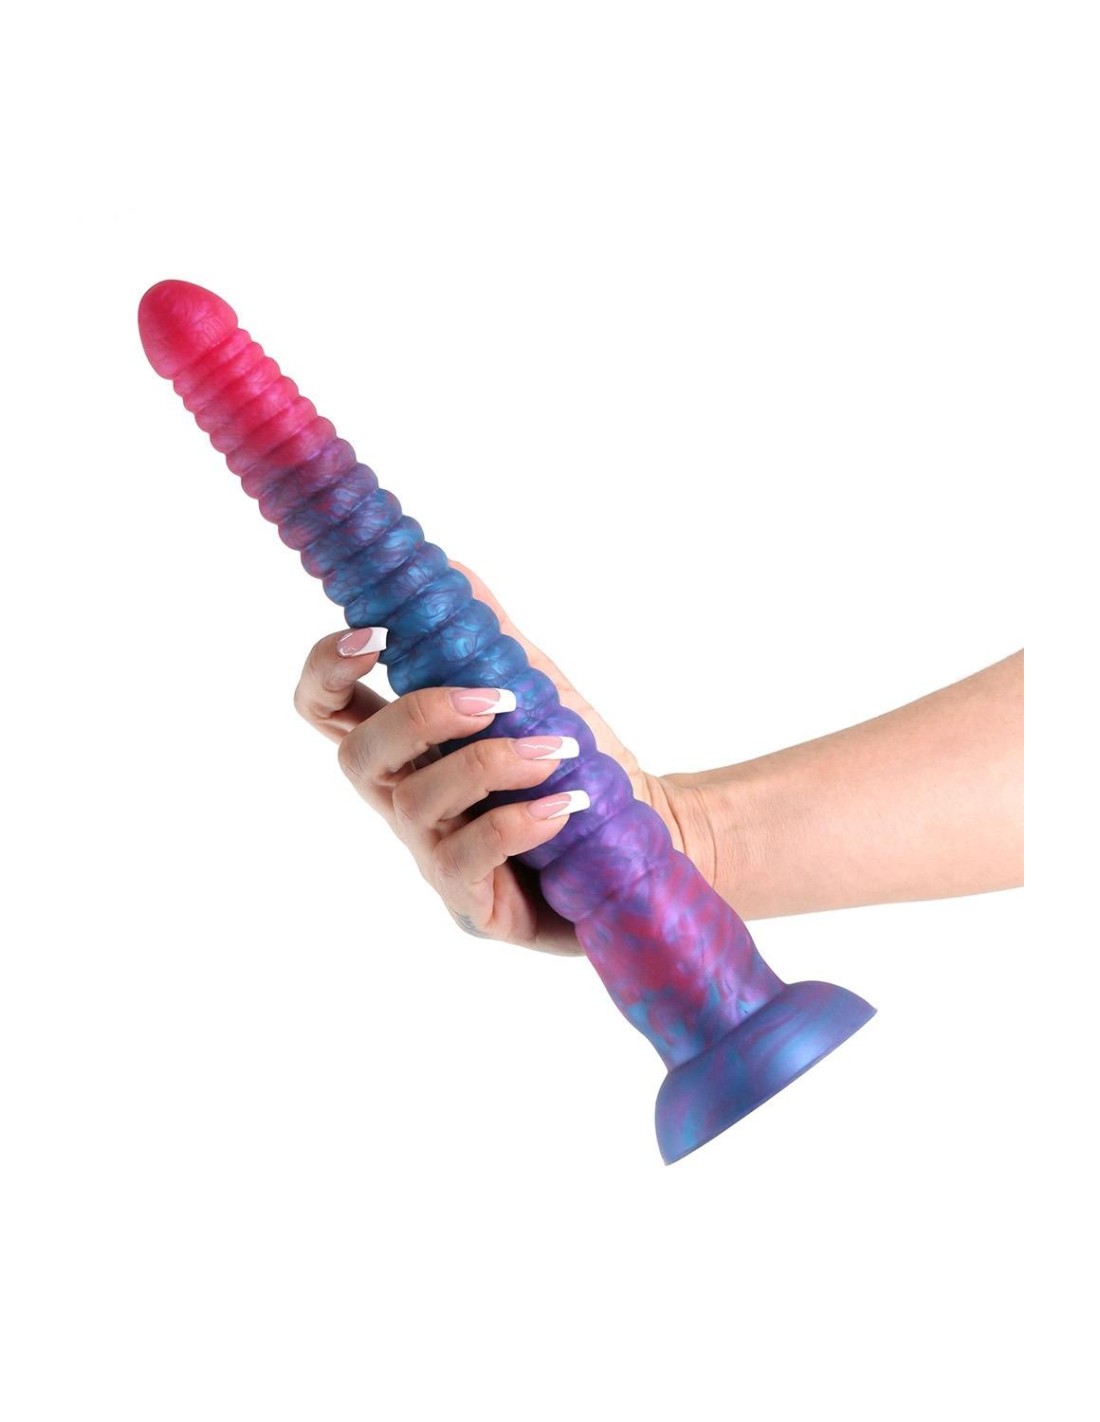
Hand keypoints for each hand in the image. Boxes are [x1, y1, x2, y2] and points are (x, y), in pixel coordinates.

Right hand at [293, 561, 710, 954]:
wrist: (633, 840)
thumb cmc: (571, 765)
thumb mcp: (529, 689)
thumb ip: (484, 636)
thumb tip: (446, 565)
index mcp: (404, 747)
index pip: (324, 708)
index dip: (327, 668)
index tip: (377, 634)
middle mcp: (402, 799)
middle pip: (356, 756)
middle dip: (422, 713)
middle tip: (498, 698)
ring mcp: (431, 852)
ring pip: (419, 801)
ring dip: (492, 762)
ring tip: (559, 751)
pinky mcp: (471, 899)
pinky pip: (472, 857)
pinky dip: (521, 820)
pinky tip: (566, 802)